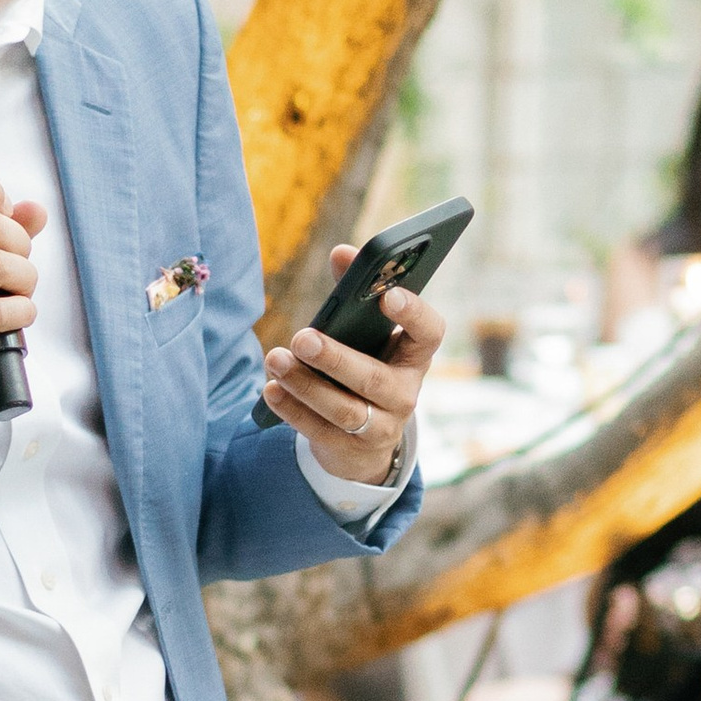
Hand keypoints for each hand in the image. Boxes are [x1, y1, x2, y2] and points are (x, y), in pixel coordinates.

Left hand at [261, 245, 443, 485]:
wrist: (366, 433)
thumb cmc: (367, 361)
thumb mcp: (368, 331)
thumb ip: (357, 290)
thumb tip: (342, 252)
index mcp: (415, 354)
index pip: (429, 332)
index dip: (413, 313)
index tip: (388, 296)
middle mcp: (405, 392)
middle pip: (373, 377)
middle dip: (335, 357)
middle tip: (302, 337)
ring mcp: (381, 425)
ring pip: (343, 409)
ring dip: (305, 384)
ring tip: (275, 360)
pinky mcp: (350, 448)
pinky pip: (319, 430)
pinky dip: (292, 410)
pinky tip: (271, 391)